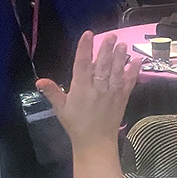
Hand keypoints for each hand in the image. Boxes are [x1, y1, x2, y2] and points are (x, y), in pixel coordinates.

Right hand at [37, 32, 138, 149]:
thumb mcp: (61, 109)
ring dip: (120, 58)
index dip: (85, 49)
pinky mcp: (122, 98)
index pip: (82, 65)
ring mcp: (112, 93)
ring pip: (116, 72)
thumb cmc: (76, 124)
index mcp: (81, 89)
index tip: (88, 35)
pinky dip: (133, 72)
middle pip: (102, 66)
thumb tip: (39, 81)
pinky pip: (128, 83)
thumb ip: (52, 92)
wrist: (96, 142)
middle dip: (106, 50)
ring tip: (123, 45)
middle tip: (111, 36)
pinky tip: (137, 61)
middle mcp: (97, 89)